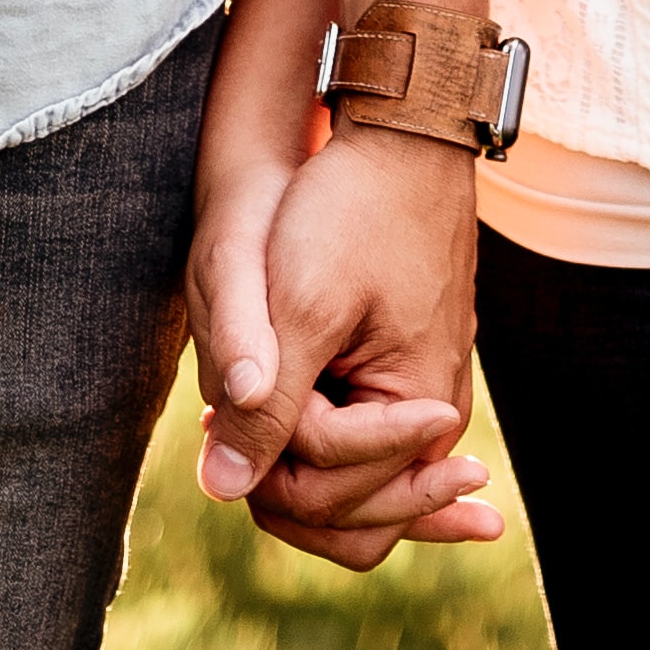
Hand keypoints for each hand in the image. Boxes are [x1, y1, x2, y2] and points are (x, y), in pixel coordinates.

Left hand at [190, 130, 498, 566]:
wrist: (404, 136)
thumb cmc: (355, 210)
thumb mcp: (301, 307)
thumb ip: (268, 406)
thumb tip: (223, 491)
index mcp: (422, 411)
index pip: (329, 495)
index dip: (266, 457)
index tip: (227, 399)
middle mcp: (434, 419)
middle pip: (350, 512)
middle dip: (280, 484)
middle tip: (215, 432)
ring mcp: (423, 397)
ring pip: (353, 483)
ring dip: (293, 466)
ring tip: (228, 427)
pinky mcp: (405, 373)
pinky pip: (364, 443)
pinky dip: (318, 445)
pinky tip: (277, 434)